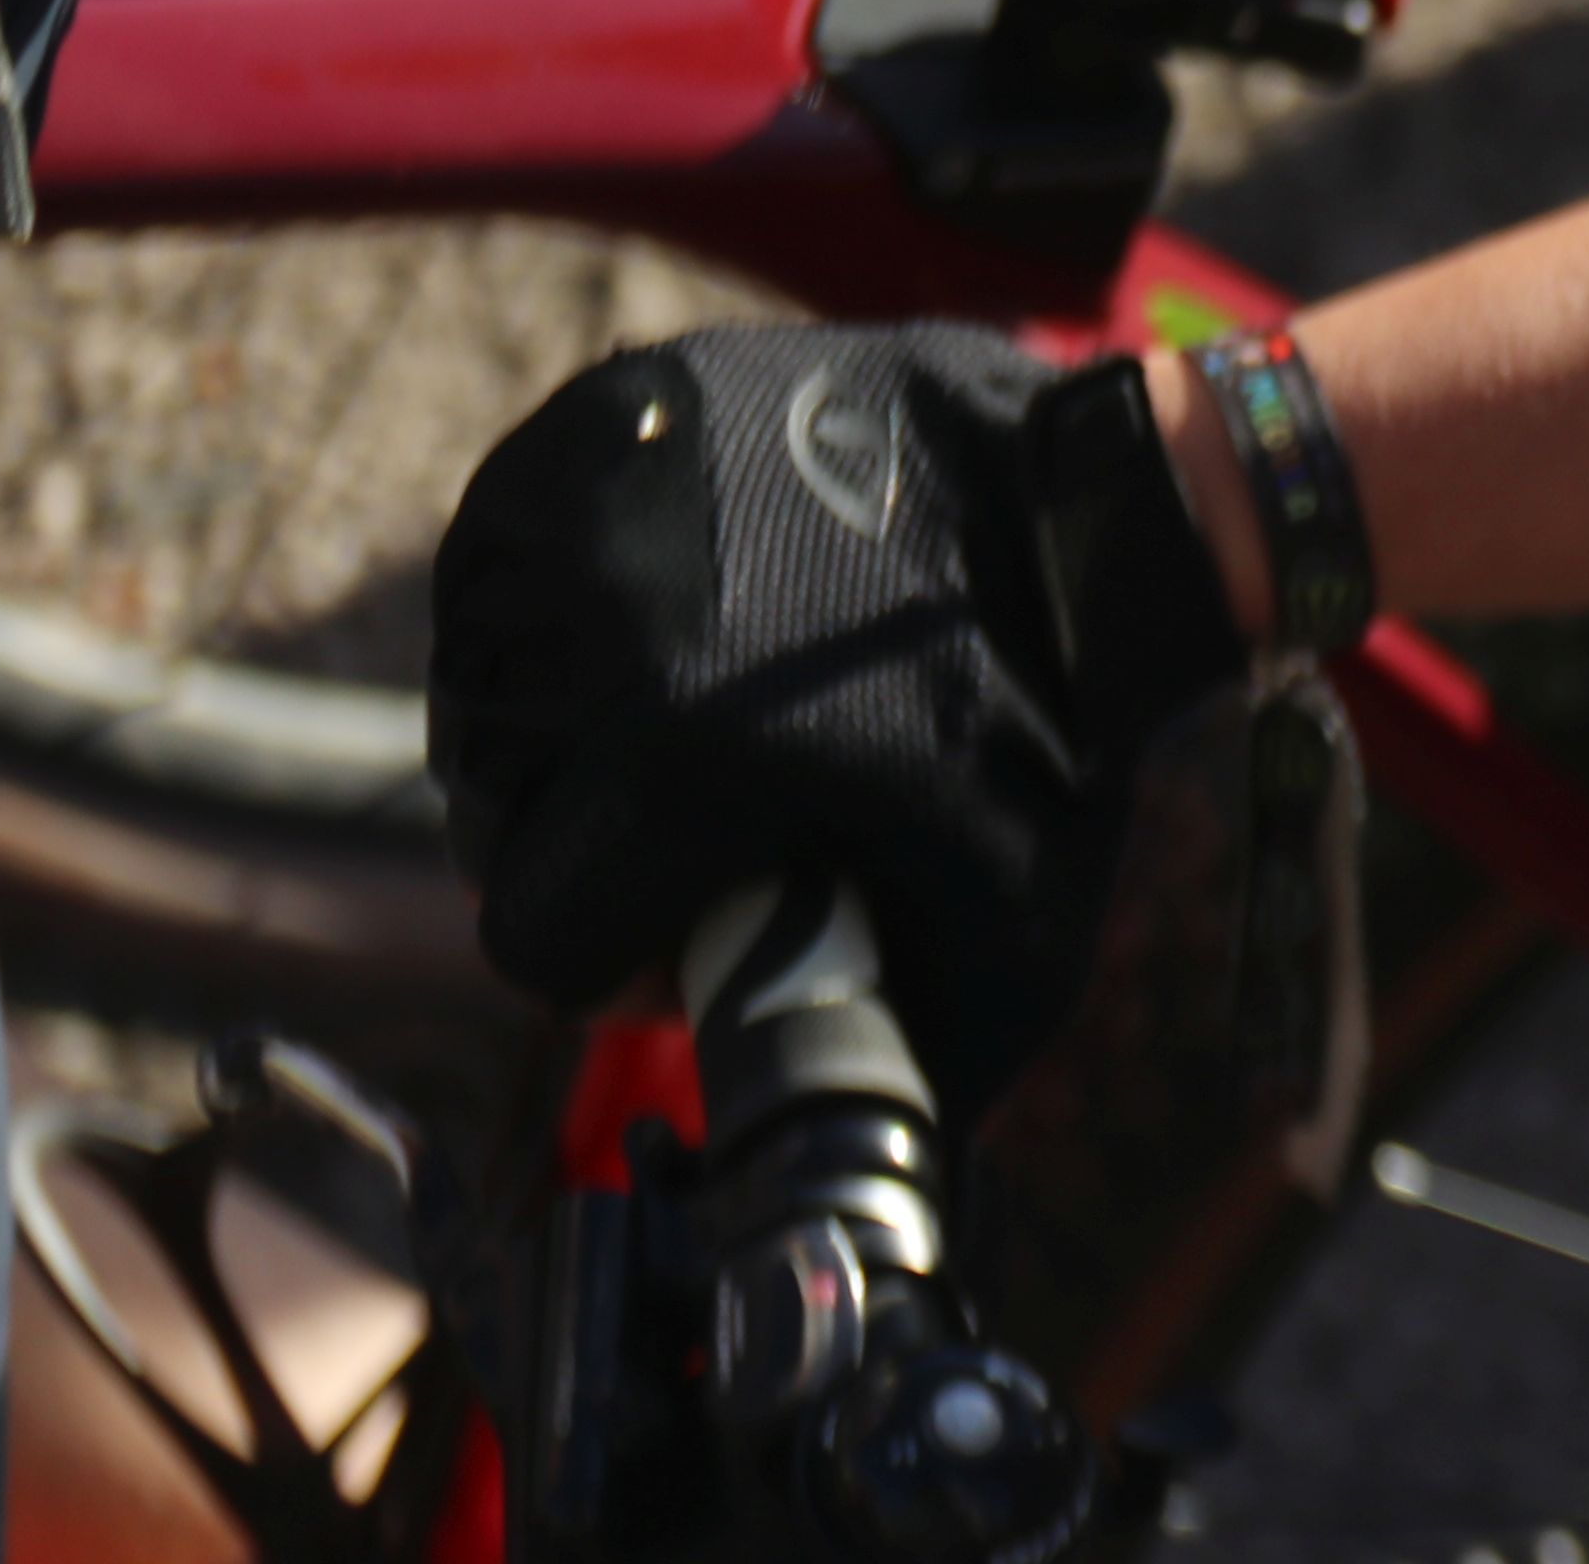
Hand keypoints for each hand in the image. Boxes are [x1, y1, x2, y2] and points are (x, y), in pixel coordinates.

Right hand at [428, 324, 1243, 1119]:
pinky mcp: (606, 412)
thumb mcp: (1000, 936)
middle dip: (586, 838)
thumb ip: (889, 1064)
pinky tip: (662, 622)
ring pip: (487, 681)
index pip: (532, 928)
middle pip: (494, 804)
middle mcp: (600, 614)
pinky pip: (514, 557)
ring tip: (679, 725)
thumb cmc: (1054, 726)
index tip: (682, 930)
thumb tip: (778, 1176)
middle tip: (693, 825)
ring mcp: (590, 497)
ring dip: (561, 722)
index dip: (614, 958)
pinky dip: (564, 603)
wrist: (1101, 509)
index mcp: (672, 748)